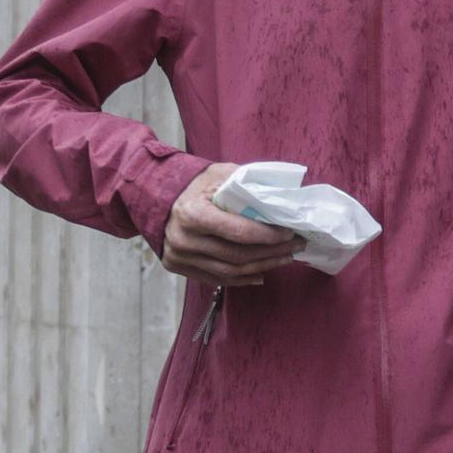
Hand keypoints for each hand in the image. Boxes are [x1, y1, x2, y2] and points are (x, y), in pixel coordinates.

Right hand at [162, 162, 298, 286]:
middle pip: (237, 256)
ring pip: (230, 272)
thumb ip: (248, 183)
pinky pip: (216, 279)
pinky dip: (242, 279)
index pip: (239, 232)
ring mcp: (179, 256)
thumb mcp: (219, 173)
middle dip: (272, 253)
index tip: (290, 233)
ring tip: (284, 259)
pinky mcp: (178, 266)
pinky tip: (261, 273)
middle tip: (296, 246)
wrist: (157, 195)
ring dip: (262, 267)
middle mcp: (184, 239)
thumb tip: (282, 196)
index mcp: (194, 214)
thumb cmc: (195, 183)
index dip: (268, 236)